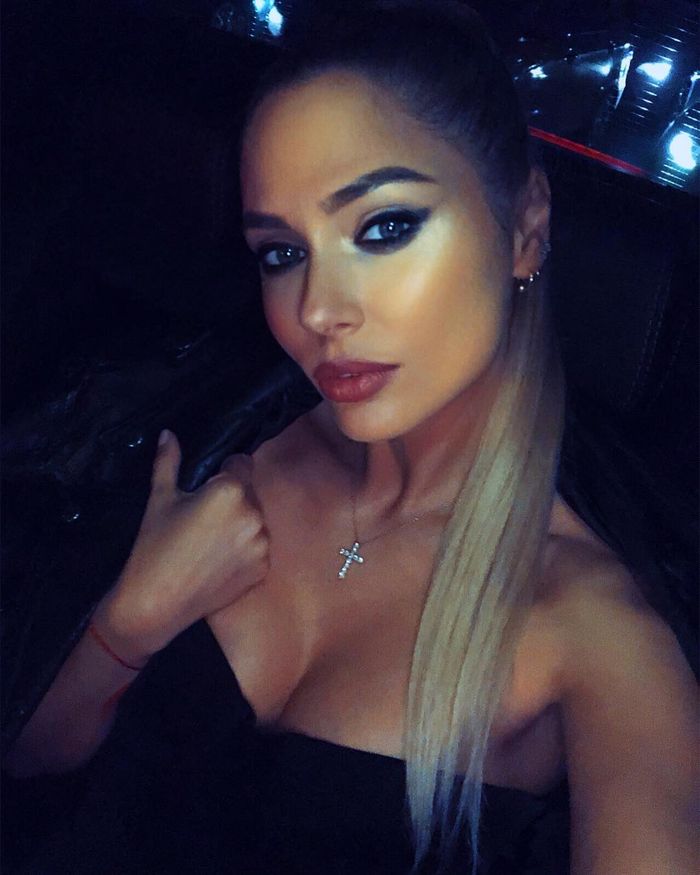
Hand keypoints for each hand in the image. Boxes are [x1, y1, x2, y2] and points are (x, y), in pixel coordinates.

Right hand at [96, 430, 269, 658]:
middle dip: (232, 499)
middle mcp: (254, 515)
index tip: (206, 486)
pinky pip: (258, 548)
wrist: (156, 604)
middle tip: (202, 518)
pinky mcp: (263, 569)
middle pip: (250, 493)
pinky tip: (218, 560)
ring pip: (256, 520)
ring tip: (209, 541)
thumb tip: (168, 434)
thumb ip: (168, 461)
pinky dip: (244, 550)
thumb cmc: (153, 546)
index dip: (224, 472)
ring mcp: (262, 545)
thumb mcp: (159, 498)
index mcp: (231, 491)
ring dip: (241, 524)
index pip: (242, 463)